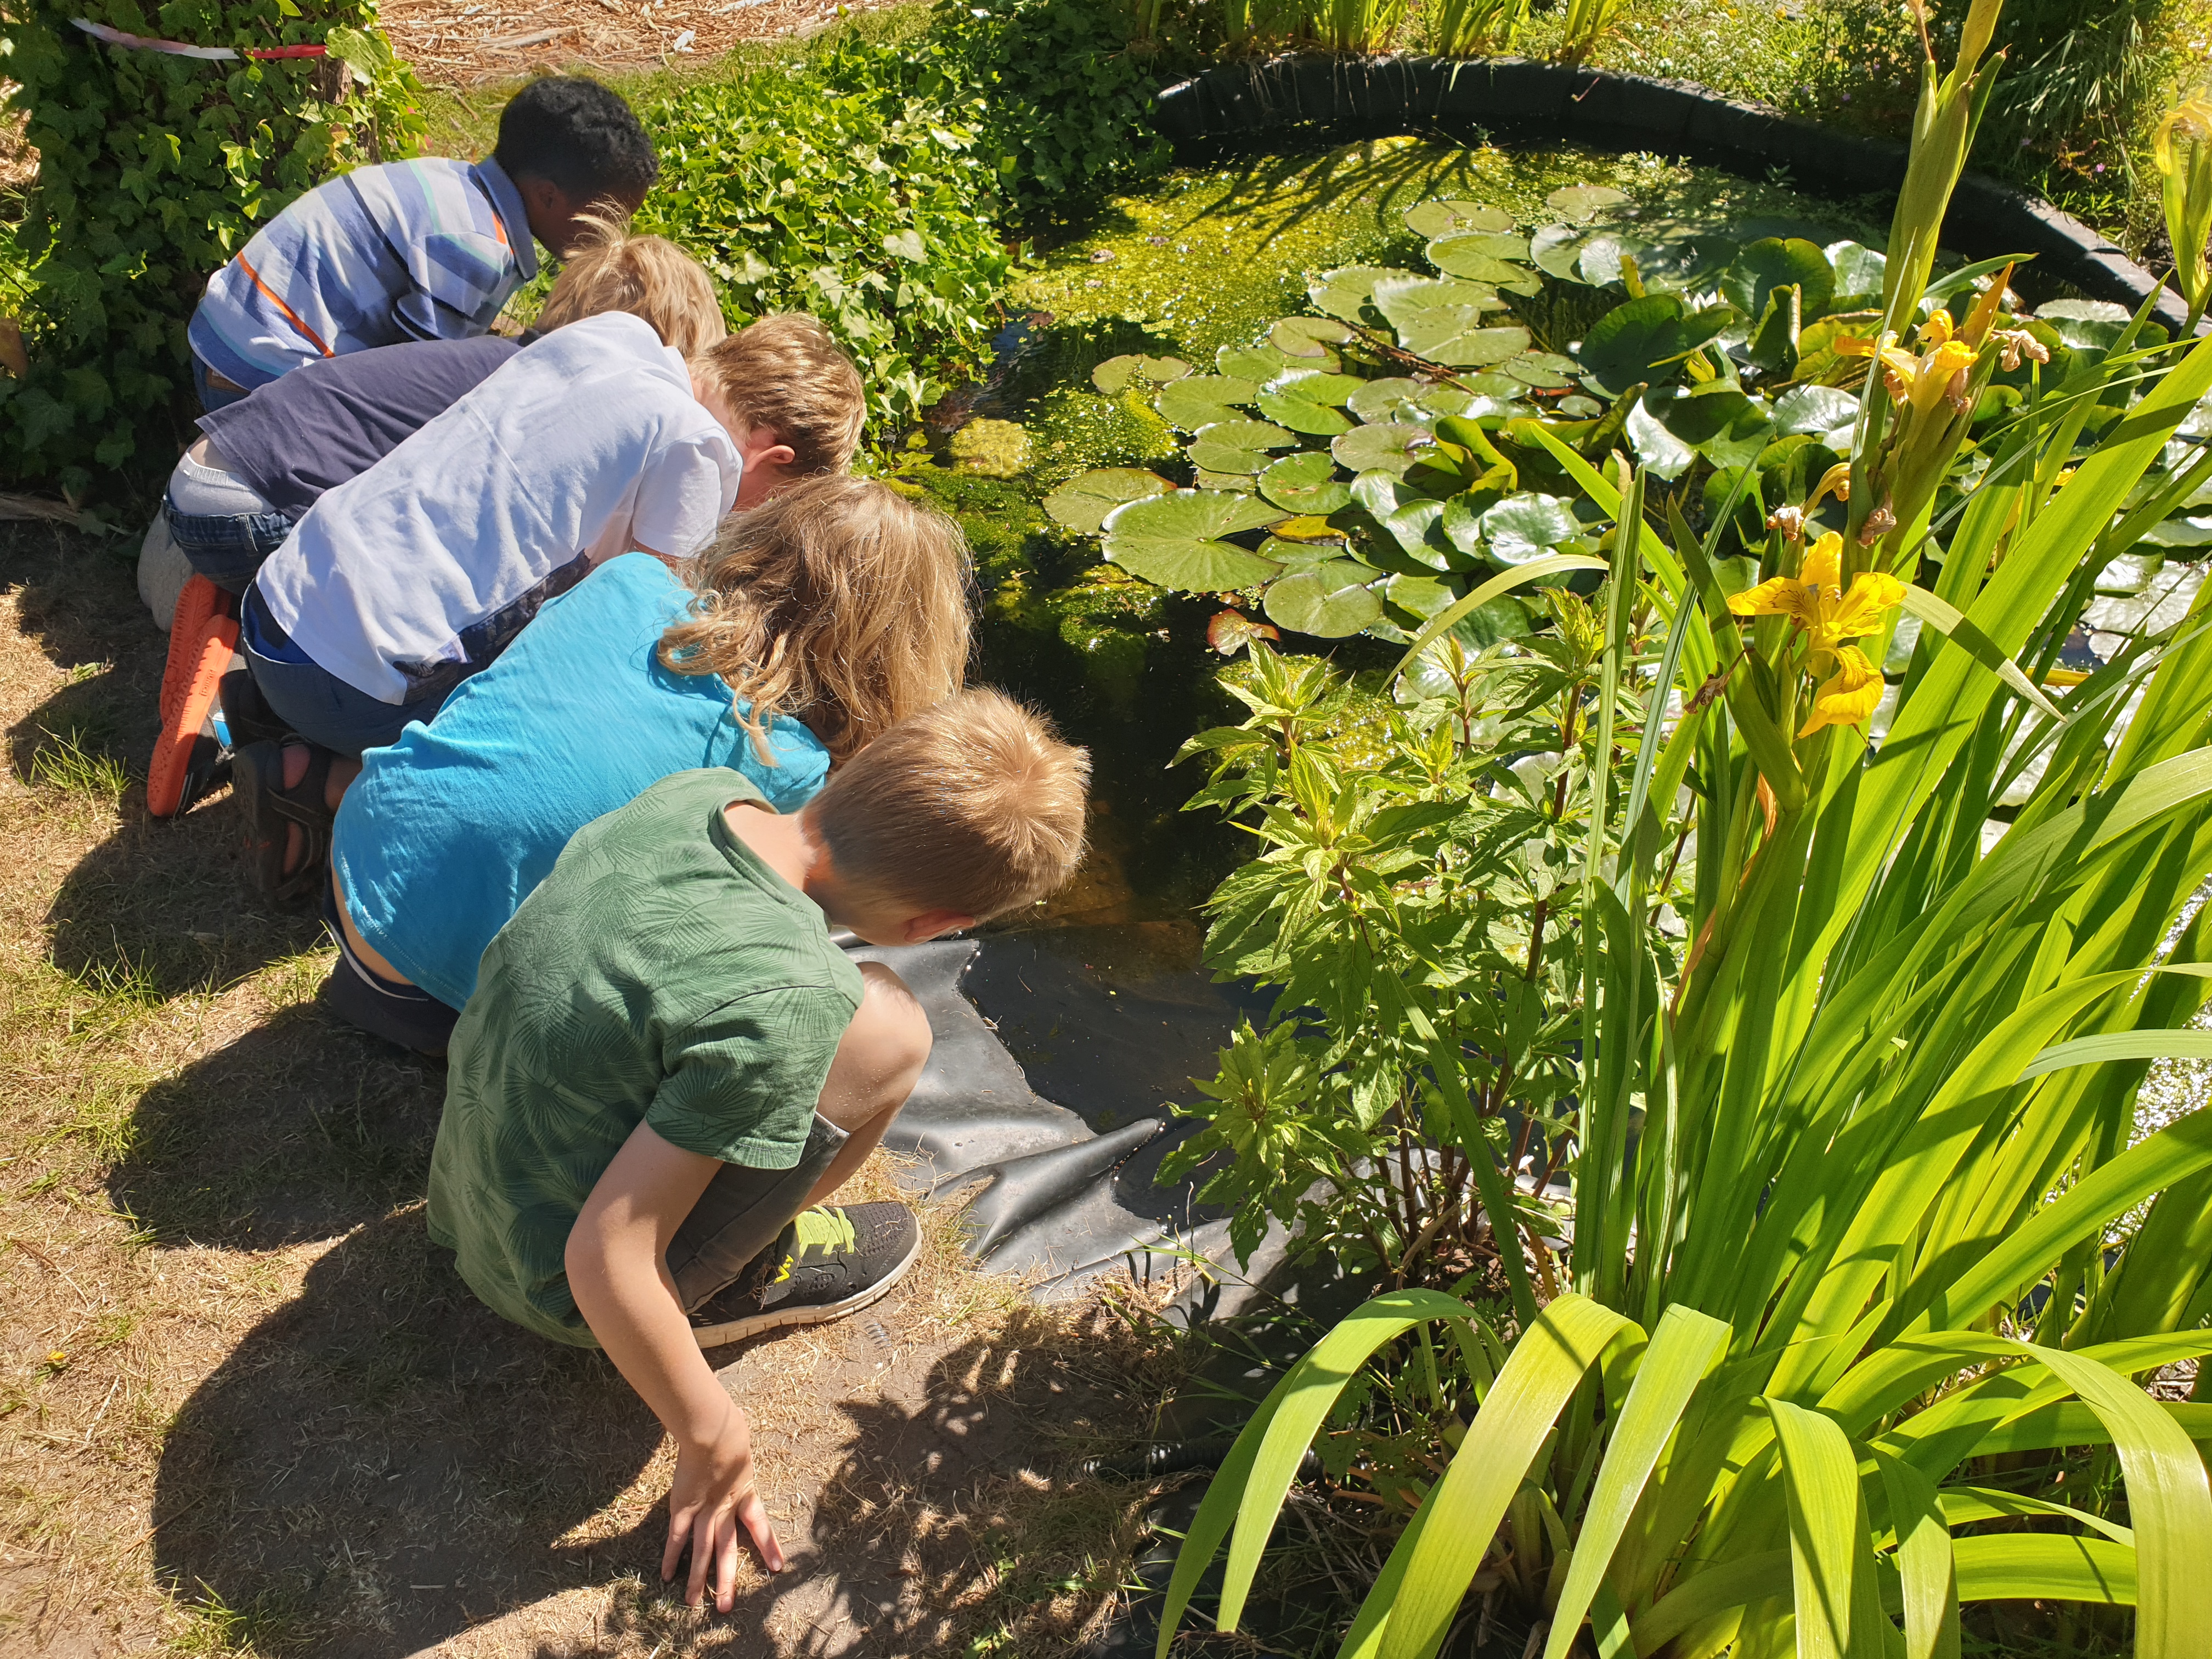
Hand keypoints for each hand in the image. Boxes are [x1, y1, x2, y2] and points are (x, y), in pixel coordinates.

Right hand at [662, 1400, 784, 1609]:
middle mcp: (726, 1508)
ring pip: (701, 1551)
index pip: (760, 1526)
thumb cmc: (729, 1432)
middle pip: (726, 1550)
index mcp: (745, 1494)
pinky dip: (671, 1556)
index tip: (778, 1568)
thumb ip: (741, 1459)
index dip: (768, 1547)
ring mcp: (704, 1510)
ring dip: (697, 1578)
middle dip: (727, 1580)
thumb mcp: (742, 1450)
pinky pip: (676, 1536)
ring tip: (693, 1603)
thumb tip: (743, 1442)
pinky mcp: (683, 1507)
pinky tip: (667, 1575)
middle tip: (726, 1607)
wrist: (711, 1430)